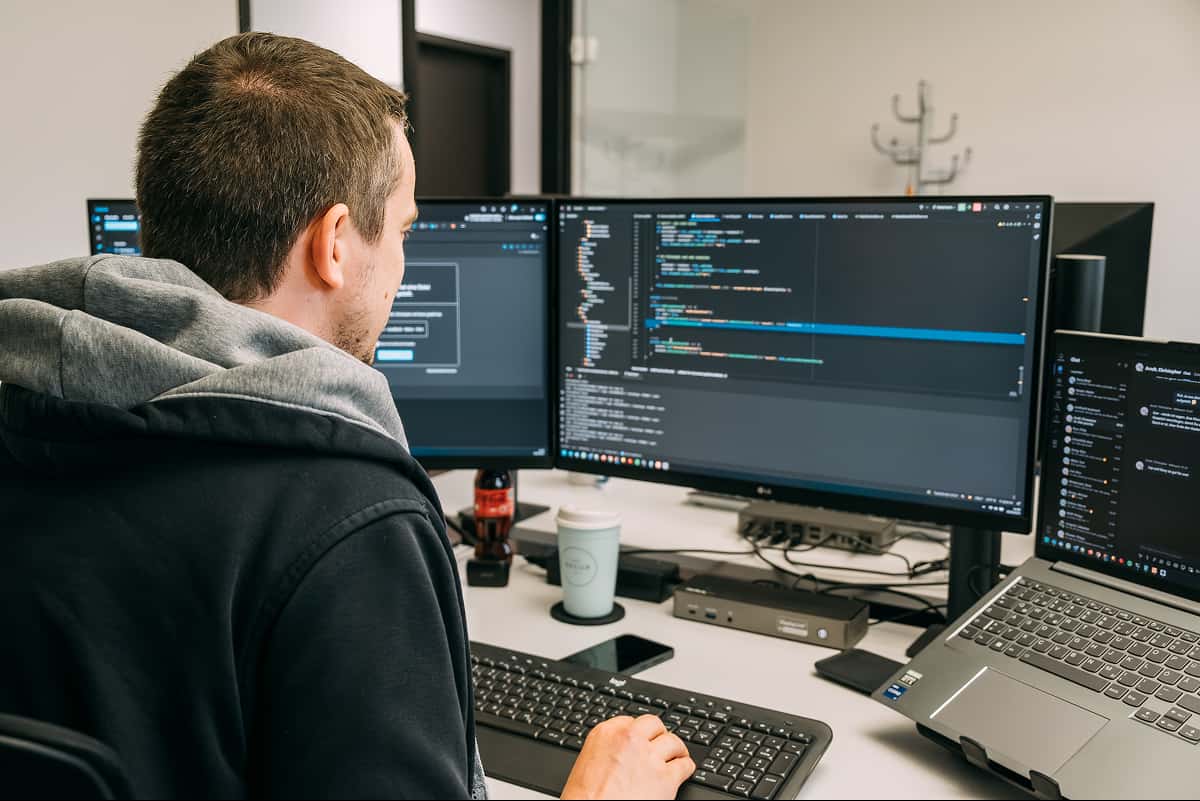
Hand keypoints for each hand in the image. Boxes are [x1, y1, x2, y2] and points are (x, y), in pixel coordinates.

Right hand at [560, 714, 694, 799]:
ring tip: (677, 756)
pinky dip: (686, 768)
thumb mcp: (587, 764)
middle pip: (654, 724)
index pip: (630, 721)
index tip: (643, 739)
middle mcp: (629, 739)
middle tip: (661, 744)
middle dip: (658, 735)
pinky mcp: (665, 778)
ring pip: (673, 742)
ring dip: (676, 750)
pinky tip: (683, 772)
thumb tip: (619, 754)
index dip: (639, 732)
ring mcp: (649, 756)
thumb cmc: (584, 798)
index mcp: (606, 733)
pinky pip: (684, 765)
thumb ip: (606, 751)